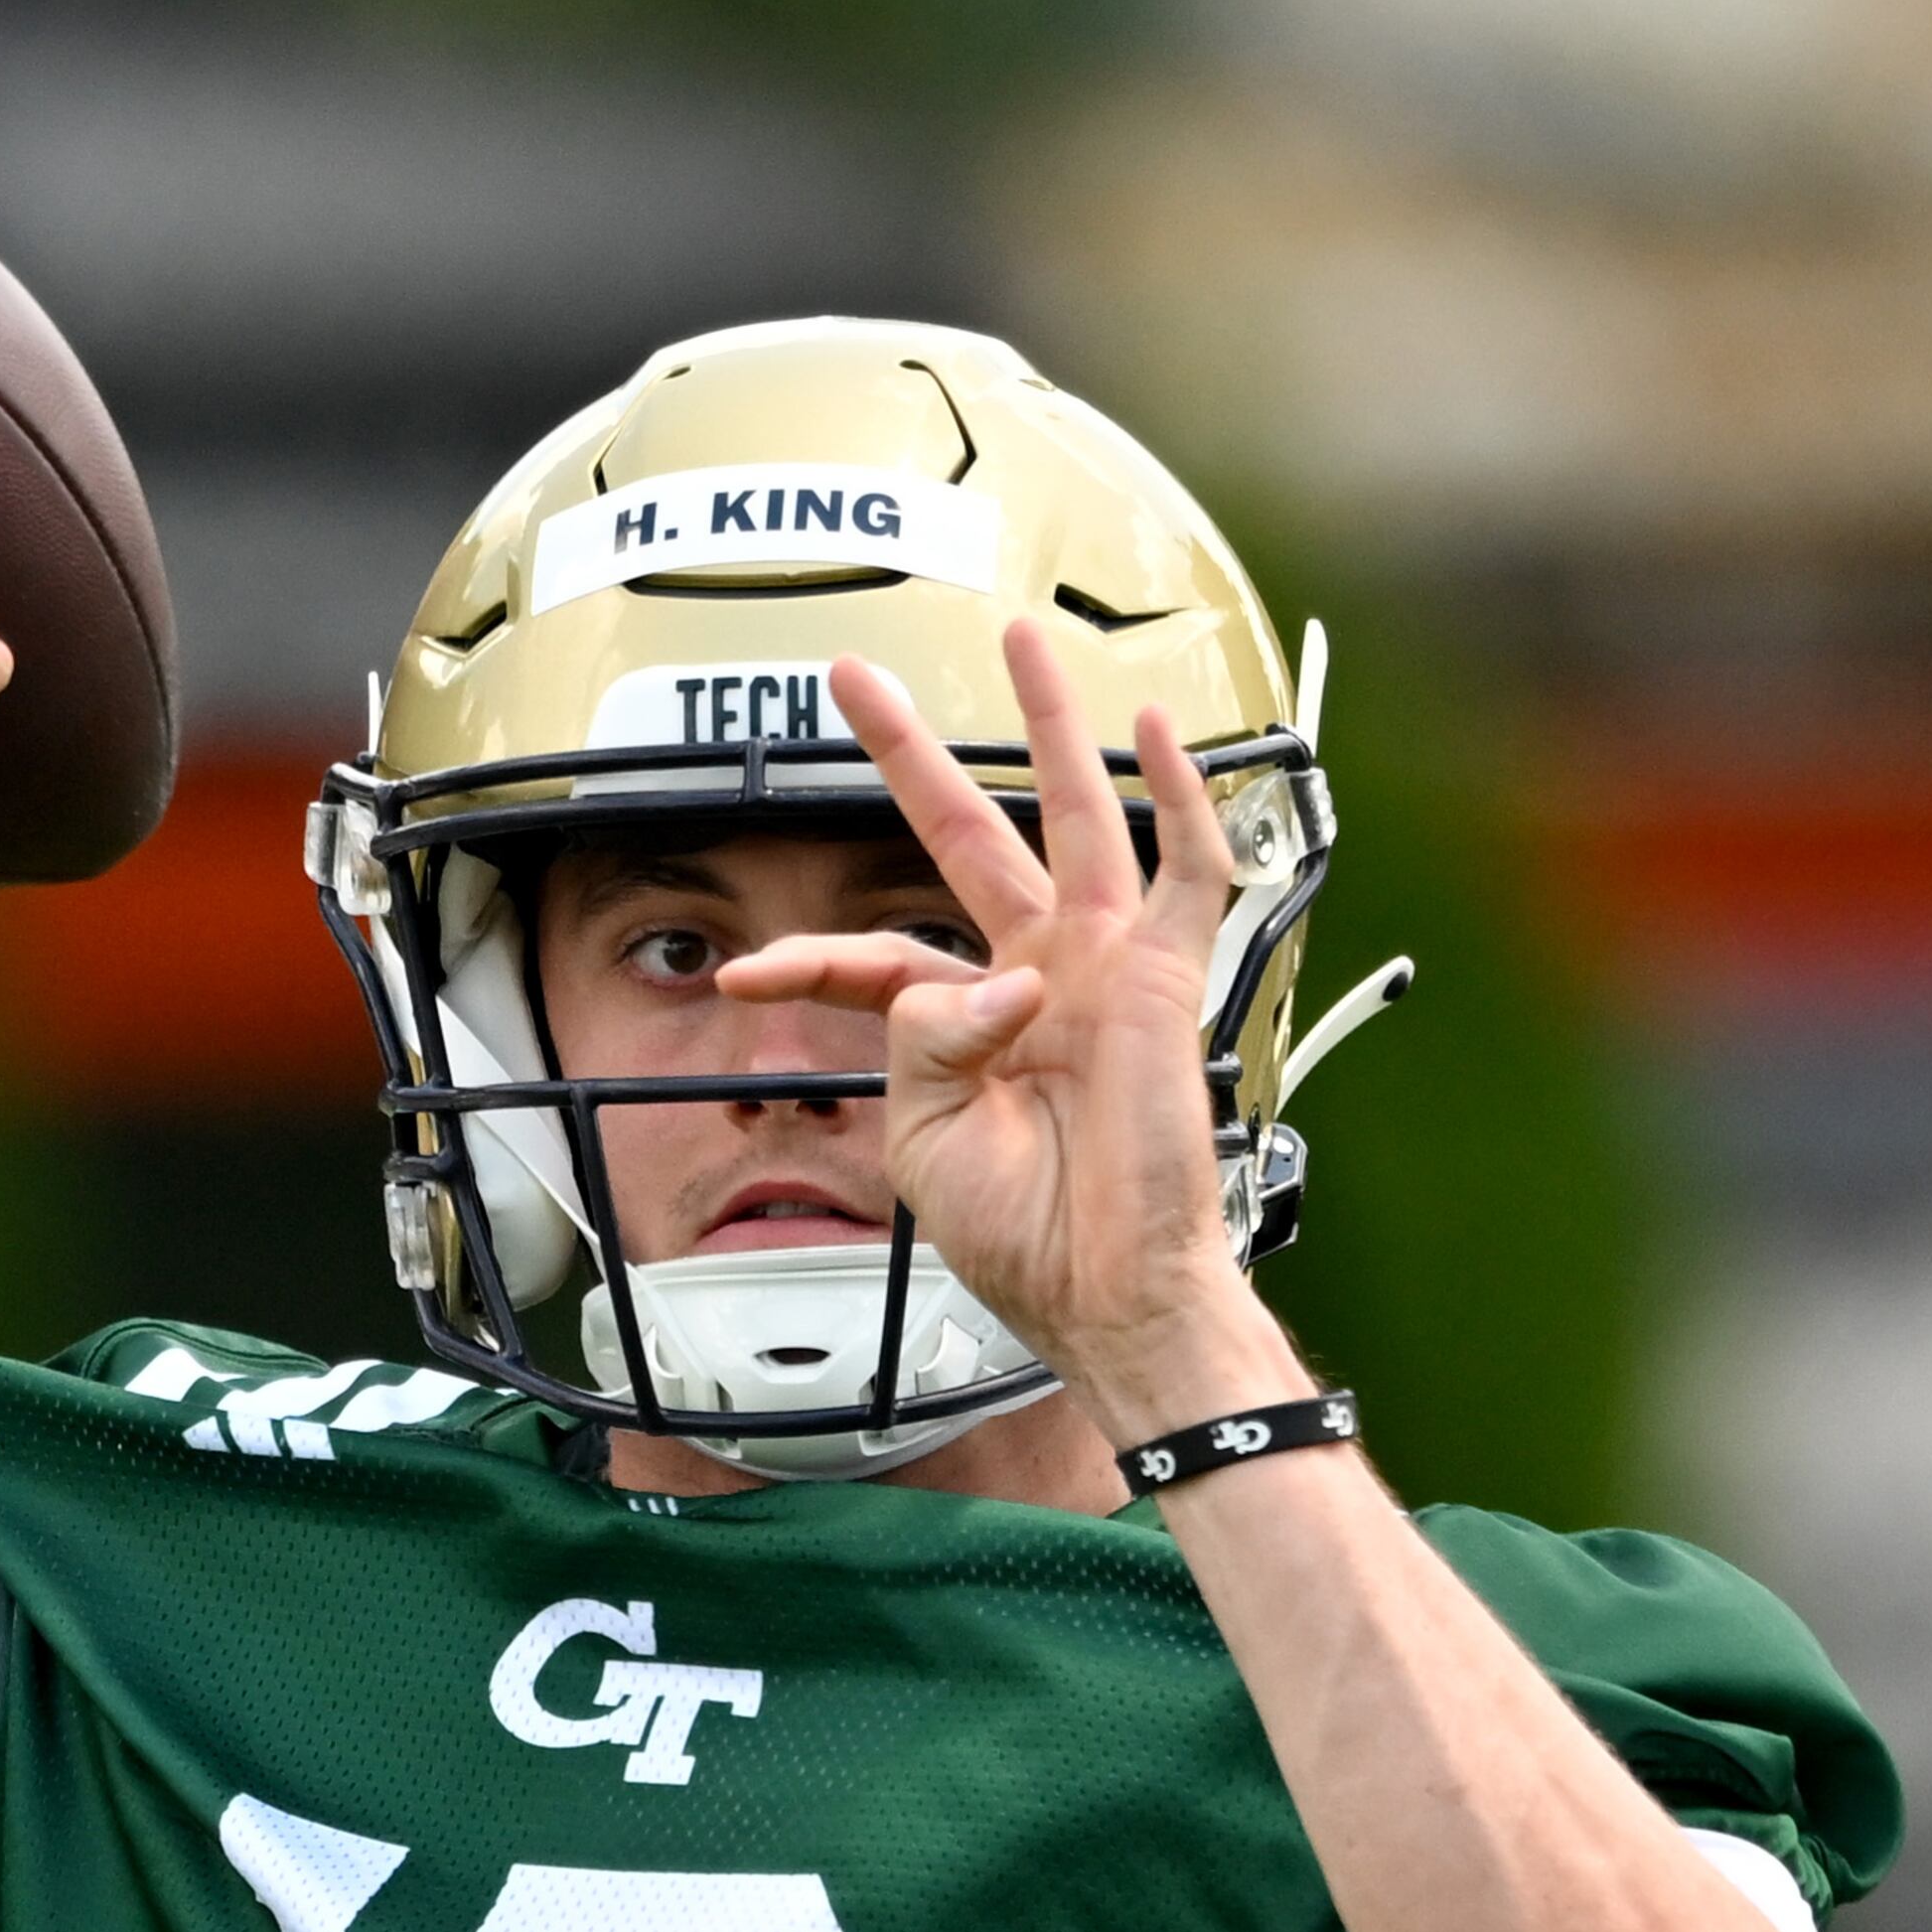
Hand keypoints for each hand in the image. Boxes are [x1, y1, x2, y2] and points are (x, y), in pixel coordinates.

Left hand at [712, 621, 1281, 1399]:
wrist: (1108, 1292)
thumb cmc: (1026, 1236)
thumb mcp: (928, 1138)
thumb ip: (927, 1040)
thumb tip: (992, 983)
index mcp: (966, 1024)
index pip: (877, 954)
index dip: (808, 957)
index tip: (744, 972)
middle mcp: (1035, 975)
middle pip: (963, 833)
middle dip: (909, 754)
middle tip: (852, 678)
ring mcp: (1103, 966)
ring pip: (1075, 815)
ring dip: (1051, 726)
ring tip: (1022, 639)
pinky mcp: (1168, 980)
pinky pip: (1188, 872)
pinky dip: (1179, 799)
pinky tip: (1155, 731)